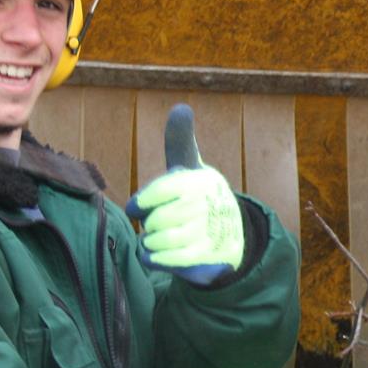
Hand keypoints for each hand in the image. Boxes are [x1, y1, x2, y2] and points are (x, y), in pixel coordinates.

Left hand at [125, 104, 242, 284]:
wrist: (230, 232)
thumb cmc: (200, 194)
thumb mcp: (191, 166)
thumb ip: (180, 139)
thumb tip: (182, 108)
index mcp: (200, 179)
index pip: (160, 191)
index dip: (141, 202)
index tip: (137, 207)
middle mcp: (207, 204)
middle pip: (157, 219)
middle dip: (149, 224)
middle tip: (156, 223)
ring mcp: (209, 230)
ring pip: (161, 239)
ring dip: (151, 242)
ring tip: (156, 238)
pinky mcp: (208, 254)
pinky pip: (171, 259)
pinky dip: (156, 259)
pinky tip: (154, 254)